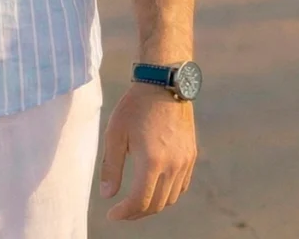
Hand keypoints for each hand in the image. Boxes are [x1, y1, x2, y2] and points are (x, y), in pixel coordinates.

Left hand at [99, 82, 196, 220]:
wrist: (163, 83)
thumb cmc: (135, 106)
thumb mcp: (115, 133)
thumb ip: (111, 167)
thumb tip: (107, 195)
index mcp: (152, 161)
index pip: (140, 202)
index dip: (125, 213)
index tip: (112, 215)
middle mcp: (172, 166)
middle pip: (156, 205)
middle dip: (137, 213)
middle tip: (121, 211)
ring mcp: (185, 162)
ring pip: (170, 199)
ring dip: (152, 205)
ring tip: (135, 201)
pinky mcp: (191, 156)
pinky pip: (181, 186)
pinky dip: (167, 194)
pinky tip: (154, 187)